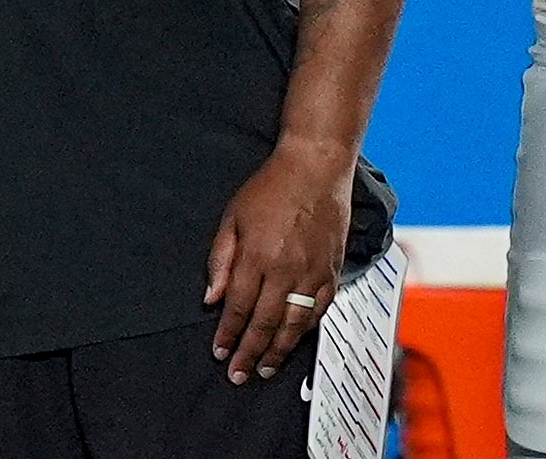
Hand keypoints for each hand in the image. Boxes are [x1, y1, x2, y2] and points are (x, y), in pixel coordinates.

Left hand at [204, 140, 352, 384]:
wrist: (315, 170)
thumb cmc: (269, 189)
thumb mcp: (231, 217)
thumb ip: (220, 260)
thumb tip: (212, 298)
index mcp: (257, 256)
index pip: (238, 307)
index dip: (228, 334)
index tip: (220, 352)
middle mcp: (287, 270)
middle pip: (265, 323)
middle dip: (250, 352)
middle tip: (239, 375)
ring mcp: (313, 273)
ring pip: (295, 324)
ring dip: (279, 350)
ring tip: (266, 368)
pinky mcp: (333, 271)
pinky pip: (319, 310)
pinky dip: (305, 330)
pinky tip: (294, 341)